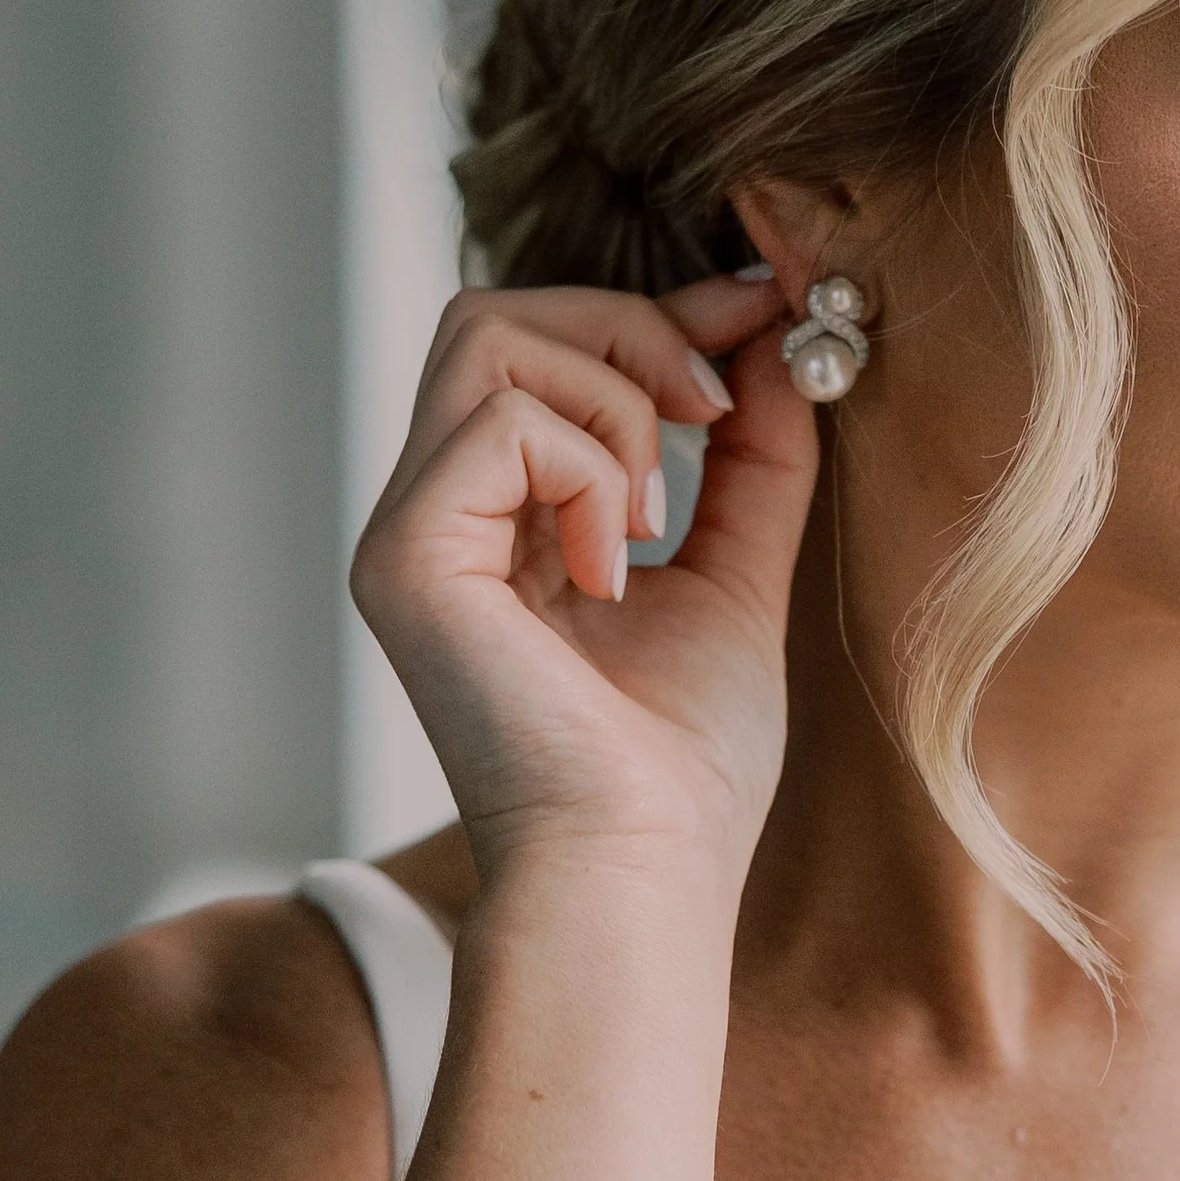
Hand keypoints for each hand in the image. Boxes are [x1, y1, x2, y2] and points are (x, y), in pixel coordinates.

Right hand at [349, 272, 818, 878]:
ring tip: (651, 520)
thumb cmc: (682, 767)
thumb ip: (754, 459)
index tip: (762, 310)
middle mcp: (437, 514)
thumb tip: (775, 338)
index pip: (545, 347)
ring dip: (614, 401)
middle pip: (497, 313)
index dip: (657, 313)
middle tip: (711, 412)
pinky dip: (585, 468)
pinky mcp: (405, 556)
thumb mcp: (739, 576)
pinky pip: (500, 420)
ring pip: (489, 336)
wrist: (643, 871)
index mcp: (501, 519)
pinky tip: (611, 568)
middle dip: (630, 329)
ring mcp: (408, 531)